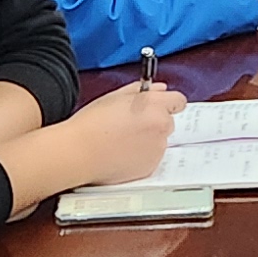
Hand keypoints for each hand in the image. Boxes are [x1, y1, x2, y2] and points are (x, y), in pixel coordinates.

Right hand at [65, 79, 184, 183]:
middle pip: (168, 121)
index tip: (158, 107)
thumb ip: (142, 90)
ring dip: (148, 139)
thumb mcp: (115, 97)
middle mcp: (161, 127)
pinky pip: (152, 157)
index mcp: (154, 106)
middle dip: (155, 122)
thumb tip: (159, 88)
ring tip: (122, 141)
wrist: (79, 152)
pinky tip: (122, 153)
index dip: (167, 103)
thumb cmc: (91, 124)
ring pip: (159, 140)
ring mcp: (157, 149)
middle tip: (131, 125)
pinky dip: (141, 156)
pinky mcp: (150, 167)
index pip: (178, 100)